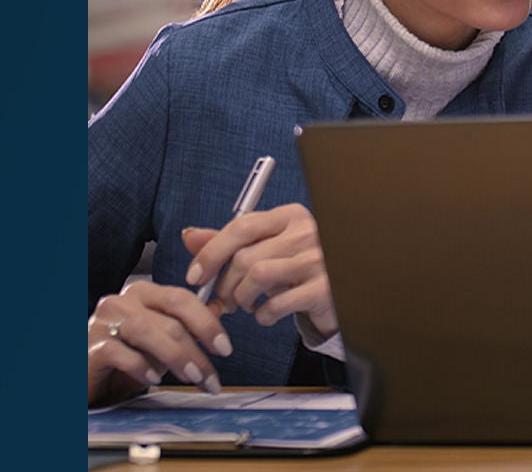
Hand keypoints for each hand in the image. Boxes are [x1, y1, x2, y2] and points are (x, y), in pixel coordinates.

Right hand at [87, 280, 233, 406]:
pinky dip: (140, 366)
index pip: (181, 298)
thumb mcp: (162, 342)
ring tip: (191, 379)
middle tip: (210, 376)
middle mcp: (123, 301)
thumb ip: (187, 324)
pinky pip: (119, 352)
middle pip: (169, 318)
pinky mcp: (90, 345)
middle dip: (196, 349)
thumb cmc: (126, 359)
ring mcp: (104, 321)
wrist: (88, 379)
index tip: (225, 348)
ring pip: (147, 331)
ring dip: (175, 357)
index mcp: (144, 294)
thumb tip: (220, 308)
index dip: (207, 322)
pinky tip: (153, 379)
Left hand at [182, 203, 338, 337]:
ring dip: (242, 299)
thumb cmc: (298, 269)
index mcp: (290, 216)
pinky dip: (262, 315)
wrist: (341, 293)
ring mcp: (318, 260)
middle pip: (245, 256)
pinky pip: (277, 304)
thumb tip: (190, 236)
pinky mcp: (323, 290)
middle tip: (225, 299)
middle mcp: (306, 233)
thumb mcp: (267, 249)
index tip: (195, 275)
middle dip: (225, 285)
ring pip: (257, 277)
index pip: (242, 226)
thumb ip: (229, 243)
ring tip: (245, 305)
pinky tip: (265, 314)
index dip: (212, 252)